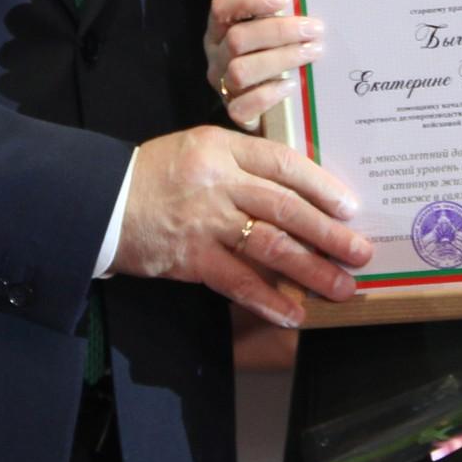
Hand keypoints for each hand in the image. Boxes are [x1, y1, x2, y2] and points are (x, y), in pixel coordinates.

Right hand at [114, 125, 370, 327]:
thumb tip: (296, 193)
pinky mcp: (190, 257)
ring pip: (271, 245)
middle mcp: (219, 181)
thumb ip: (242, 164)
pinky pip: (238, 280)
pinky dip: (269, 298)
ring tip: (341, 288)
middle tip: (361, 252)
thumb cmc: (155, 175)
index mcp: (223, 148)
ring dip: (311, 269)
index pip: (283, 163)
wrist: (100, 201)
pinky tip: (293, 313)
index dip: (321, 185)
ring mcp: (205, 221)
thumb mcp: (198, 150)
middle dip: (329, 233)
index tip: (349, 205)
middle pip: (286, 206)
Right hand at [203, 0, 324, 130]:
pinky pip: (242, 106)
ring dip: (281, 59)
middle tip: (313, 29)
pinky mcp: (235, 113)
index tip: (282, 0)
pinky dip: (268, 95)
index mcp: (220, 31)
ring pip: (240, 70)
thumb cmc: (275, 59)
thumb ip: (280, 18)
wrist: (273, 110)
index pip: (221, 9)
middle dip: (279, 31)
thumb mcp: (271, 35)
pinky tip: (291, 85)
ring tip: (311, 52)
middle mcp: (217, 57)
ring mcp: (223, 86)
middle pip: (237, 38)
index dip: (248, 0)